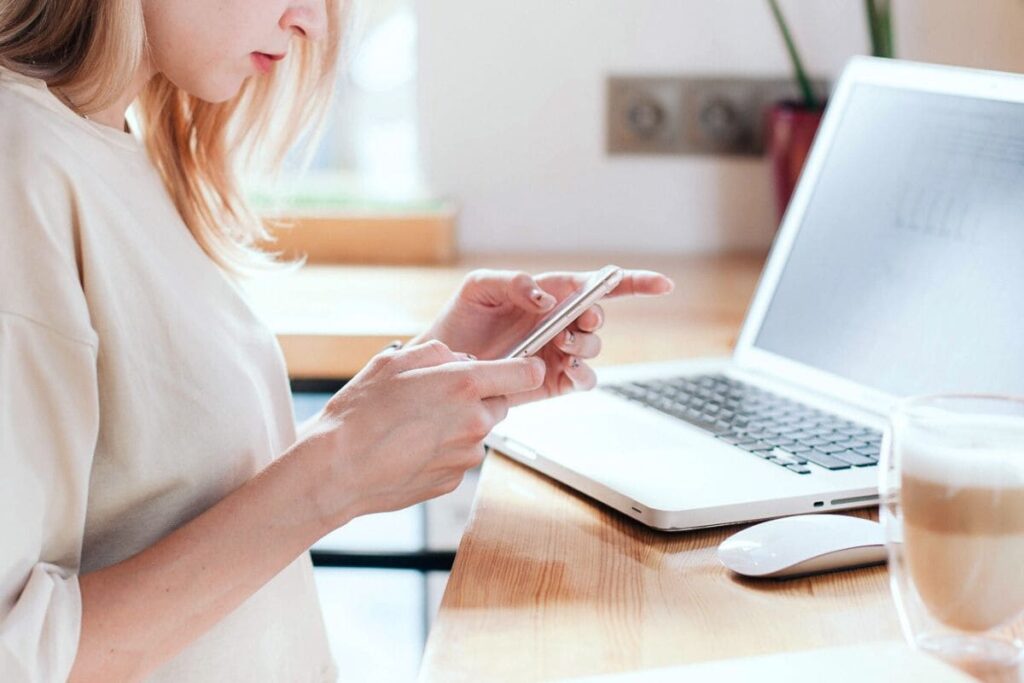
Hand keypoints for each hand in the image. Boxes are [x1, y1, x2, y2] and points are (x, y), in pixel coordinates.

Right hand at [300, 341, 544, 520]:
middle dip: (478, 397)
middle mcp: (474, 422)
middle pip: (499, 403)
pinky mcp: (453, 480)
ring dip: (458, 425)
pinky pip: (458, 457)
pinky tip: (410, 447)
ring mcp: (465, 455)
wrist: (338, 468)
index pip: (525, 374)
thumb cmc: (360, 413)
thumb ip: (438, 352)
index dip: (528, 368)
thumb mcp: (394, 361)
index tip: (525, 368)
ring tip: (414, 424)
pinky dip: (442, 450)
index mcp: (464, 385)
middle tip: (438, 397)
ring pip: (477, 432)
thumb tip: (460, 359)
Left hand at [412, 268, 673, 404]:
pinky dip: (583, 376)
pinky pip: (583, 381)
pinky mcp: (551, 382)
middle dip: (593, 318)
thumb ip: (515, 283)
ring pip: (593, 348)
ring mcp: (557, 353)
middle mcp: (559, 323)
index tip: (662, 285)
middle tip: (574, 322)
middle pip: (598, 318)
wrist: (440, 364)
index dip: (634, 283)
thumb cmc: (460, 319)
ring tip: (560, 346)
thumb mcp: (480, 288)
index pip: (598, 285)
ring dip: (584, 345)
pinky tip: (569, 371)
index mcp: (550, 295)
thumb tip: (546, 299)